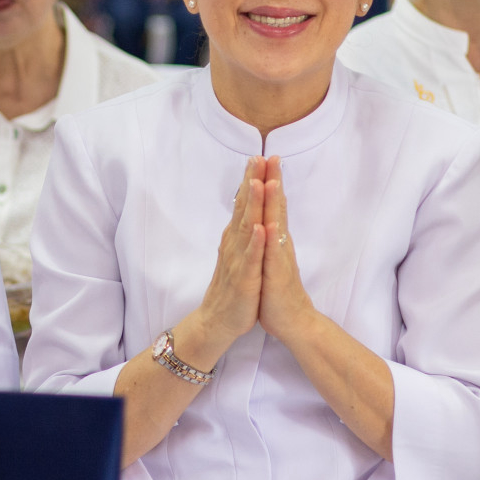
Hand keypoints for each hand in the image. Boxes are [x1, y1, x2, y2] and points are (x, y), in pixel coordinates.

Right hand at [177, 157, 264, 363]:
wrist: (218, 322)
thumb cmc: (233, 289)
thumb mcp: (238, 255)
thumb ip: (242, 232)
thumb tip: (246, 210)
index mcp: (236, 239)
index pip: (245, 204)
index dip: (252, 180)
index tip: (260, 156)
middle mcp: (235, 245)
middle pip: (244, 209)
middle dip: (252, 182)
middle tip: (258, 157)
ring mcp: (239, 261)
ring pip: (247, 229)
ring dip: (253, 206)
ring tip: (259, 183)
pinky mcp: (244, 280)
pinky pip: (251, 260)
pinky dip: (256, 244)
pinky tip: (261, 228)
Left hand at [253, 158, 320, 347]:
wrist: (293, 322)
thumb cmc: (279, 291)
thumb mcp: (271, 259)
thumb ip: (271, 238)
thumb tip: (268, 218)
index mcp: (276, 240)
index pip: (272, 205)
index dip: (269, 181)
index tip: (264, 157)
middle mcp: (280, 244)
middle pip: (277, 207)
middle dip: (273, 181)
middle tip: (272, 155)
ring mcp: (279, 258)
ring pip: (276, 226)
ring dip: (274, 204)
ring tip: (271, 180)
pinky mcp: (276, 276)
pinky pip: (272, 256)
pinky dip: (270, 241)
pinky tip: (269, 226)